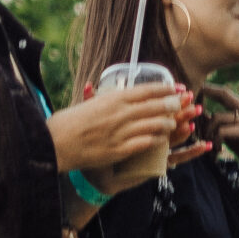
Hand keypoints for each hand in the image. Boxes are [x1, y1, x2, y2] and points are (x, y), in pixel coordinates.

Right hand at [49, 84, 192, 173]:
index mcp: (112, 99)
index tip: (177, 87)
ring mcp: (121, 132)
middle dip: (173, 104)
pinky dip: (158, 140)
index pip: (145, 90)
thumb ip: (104, 98)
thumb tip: (111, 90)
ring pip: (154, 125)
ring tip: (176, 122)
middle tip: (185, 103)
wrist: (54, 143)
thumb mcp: (88, 104)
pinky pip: (146, 143)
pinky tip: (164, 139)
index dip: (165, 89)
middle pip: (155, 106)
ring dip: (169, 123)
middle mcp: (119, 113)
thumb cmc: (67, 123)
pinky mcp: (120, 149)